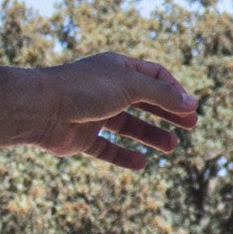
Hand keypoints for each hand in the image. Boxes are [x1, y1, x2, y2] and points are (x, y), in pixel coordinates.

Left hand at [36, 53, 198, 167]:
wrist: (40, 109)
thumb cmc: (84, 89)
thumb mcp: (130, 87)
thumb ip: (162, 96)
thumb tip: (192, 103)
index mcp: (117, 68)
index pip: (154, 76)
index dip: (174, 90)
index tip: (190, 108)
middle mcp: (106, 89)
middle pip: (144, 101)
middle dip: (168, 113)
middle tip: (191, 126)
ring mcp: (93, 114)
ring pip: (128, 126)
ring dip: (151, 135)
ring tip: (171, 147)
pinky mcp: (81, 137)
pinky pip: (107, 148)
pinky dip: (123, 156)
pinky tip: (142, 164)